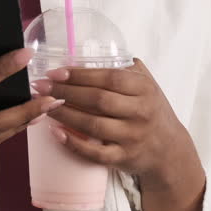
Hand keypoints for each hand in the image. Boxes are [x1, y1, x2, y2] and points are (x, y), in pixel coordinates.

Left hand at [35, 58, 199, 189]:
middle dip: (65, 92)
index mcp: (144, 89)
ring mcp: (132, 136)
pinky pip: (95, 153)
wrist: (169, 150)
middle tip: (41, 87)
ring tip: (44, 106)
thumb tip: (93, 53)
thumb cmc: (152, 112)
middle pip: (97, 100)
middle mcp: (139, 112)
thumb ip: (127, 69)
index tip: (56, 72)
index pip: (109, 78)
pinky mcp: (123, 157)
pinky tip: (56, 134)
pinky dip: (74, 143)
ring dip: (64, 115)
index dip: (80, 75)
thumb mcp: (148, 86)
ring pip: (93, 125)